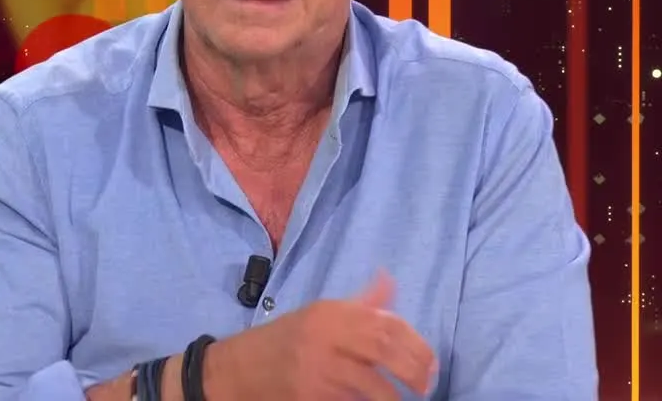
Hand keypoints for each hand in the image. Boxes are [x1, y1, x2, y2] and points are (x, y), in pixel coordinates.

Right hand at [210, 271, 436, 399]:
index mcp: (329, 312)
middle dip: (412, 370)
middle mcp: (323, 334)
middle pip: (382, 348)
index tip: (430, 362)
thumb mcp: (319, 315)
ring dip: (395, 396)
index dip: (416, 344)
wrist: (238, 369)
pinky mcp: (308, 394)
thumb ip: (359, 304)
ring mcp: (315, 366)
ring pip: (370, 383)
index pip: (384, 323)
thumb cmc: (285, 341)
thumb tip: (390, 280)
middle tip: (426, 386)